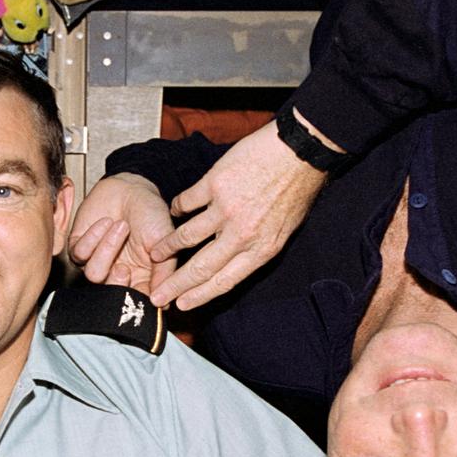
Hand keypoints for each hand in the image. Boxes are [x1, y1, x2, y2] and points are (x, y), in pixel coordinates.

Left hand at [68, 173, 176, 293]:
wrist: (131, 187)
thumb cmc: (150, 212)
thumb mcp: (164, 240)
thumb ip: (164, 271)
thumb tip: (164, 302)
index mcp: (141, 278)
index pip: (134, 301)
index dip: (134, 302)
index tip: (141, 294)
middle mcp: (118, 274)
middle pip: (109, 297)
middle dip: (115, 284)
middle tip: (124, 268)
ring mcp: (98, 262)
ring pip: (93, 275)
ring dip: (107, 249)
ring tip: (121, 226)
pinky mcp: (80, 247)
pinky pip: (80, 254)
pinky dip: (93, 236)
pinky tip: (106, 221)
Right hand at [148, 116, 329, 309]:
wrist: (301, 151)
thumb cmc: (297, 189)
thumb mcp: (284, 230)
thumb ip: (257, 246)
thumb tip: (234, 260)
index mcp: (261, 249)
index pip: (225, 281)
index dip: (200, 296)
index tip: (182, 305)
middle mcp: (242, 234)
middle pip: (201, 267)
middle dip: (175, 285)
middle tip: (157, 296)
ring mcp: (226, 209)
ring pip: (187, 236)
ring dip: (167, 246)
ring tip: (155, 252)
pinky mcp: (215, 183)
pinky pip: (187, 202)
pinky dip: (177, 208)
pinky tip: (173, 210)